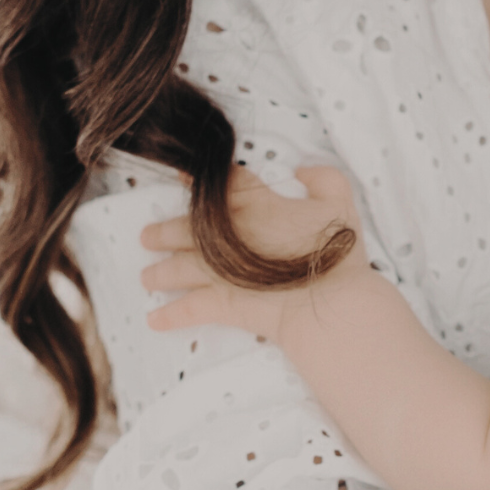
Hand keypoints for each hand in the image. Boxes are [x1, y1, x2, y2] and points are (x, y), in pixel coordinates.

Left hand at [141, 163, 357, 336]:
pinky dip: (170, 315)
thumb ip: (323, 178)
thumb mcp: (341, 203)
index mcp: (256, 204)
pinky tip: (154, 319)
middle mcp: (229, 235)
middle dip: (163, 232)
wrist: (328, 302)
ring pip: (179, 268)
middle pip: (185, 227)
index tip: (180, 176)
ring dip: (160, 272)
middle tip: (147, 236)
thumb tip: (302, 169)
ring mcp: (221, 271)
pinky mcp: (223, 303)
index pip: (224, 184)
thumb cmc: (336, 253)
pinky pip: (189, 309)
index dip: (199, 178)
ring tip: (147, 276)